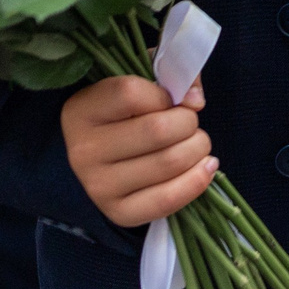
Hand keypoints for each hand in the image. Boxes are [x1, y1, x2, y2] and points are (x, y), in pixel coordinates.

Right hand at [62, 73, 214, 227]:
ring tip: (196, 144)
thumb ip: (170, 76)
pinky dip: (197, 180)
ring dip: (198, 149)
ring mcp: (98, 187)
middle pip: (157, 130)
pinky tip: (207, 166)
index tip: (172, 99)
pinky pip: (168, 200)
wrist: (108, 160)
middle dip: (188, 123)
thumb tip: (194, 101)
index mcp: (81, 110)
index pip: (131, 93)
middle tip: (189, 124)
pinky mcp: (119, 213)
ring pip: (169, 162)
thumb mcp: (140, 83)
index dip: (164, 94)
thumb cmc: (127, 114)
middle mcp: (83, 151)